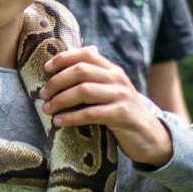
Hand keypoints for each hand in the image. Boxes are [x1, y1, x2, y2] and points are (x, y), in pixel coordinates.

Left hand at [40, 47, 172, 167]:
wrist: (150, 137)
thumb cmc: (122, 115)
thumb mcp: (112, 92)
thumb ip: (96, 78)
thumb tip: (73, 60)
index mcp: (113, 70)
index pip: (86, 54)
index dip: (64, 58)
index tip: (46, 68)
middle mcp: (117, 79)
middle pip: (80, 71)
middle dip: (56, 82)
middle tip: (42, 95)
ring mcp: (120, 96)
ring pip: (83, 91)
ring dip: (60, 100)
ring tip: (47, 109)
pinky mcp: (120, 115)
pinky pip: (90, 113)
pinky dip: (71, 118)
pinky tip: (59, 123)